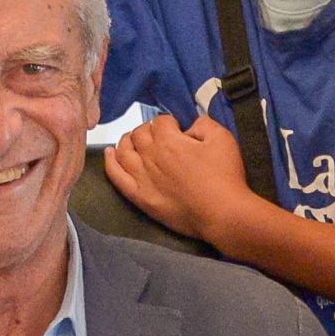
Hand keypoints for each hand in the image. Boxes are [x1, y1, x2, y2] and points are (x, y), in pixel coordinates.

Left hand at [106, 113, 256, 244]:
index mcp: (169, 140)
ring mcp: (142, 178)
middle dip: (147, 130)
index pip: (159, 121)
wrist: (223, 214)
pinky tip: (109, 154)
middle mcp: (151, 156)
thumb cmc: (225, 176)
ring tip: (131, 140)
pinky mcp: (141, 197)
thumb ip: (203, 124)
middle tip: (158, 136)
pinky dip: (110, 163)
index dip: (169, 122)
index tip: (177, 129)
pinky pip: (117, 177)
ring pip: (124, 152)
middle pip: (139, 134)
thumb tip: (190, 126)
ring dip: (126, 142)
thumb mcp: (222, 137)